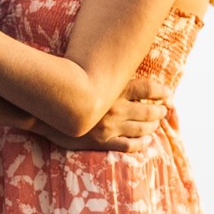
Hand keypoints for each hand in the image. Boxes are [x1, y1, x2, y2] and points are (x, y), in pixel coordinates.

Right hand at [40, 75, 169, 151]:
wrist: (43, 110)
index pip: (147, 89)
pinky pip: (127, 146)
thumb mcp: (86, 74)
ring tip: (157, 125)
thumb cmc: (64, 88)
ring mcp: (109, 127)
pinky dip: (140, 145)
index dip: (162, 93)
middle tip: (165, 111)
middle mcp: (115, 108)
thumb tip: (120, 67)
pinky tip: (146, 143)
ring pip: (141, 129)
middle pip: (148, 111)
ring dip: (152, 127)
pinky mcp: (100, 141)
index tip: (169, 95)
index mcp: (113, 90)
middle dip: (160, 112)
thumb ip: (105, 73)